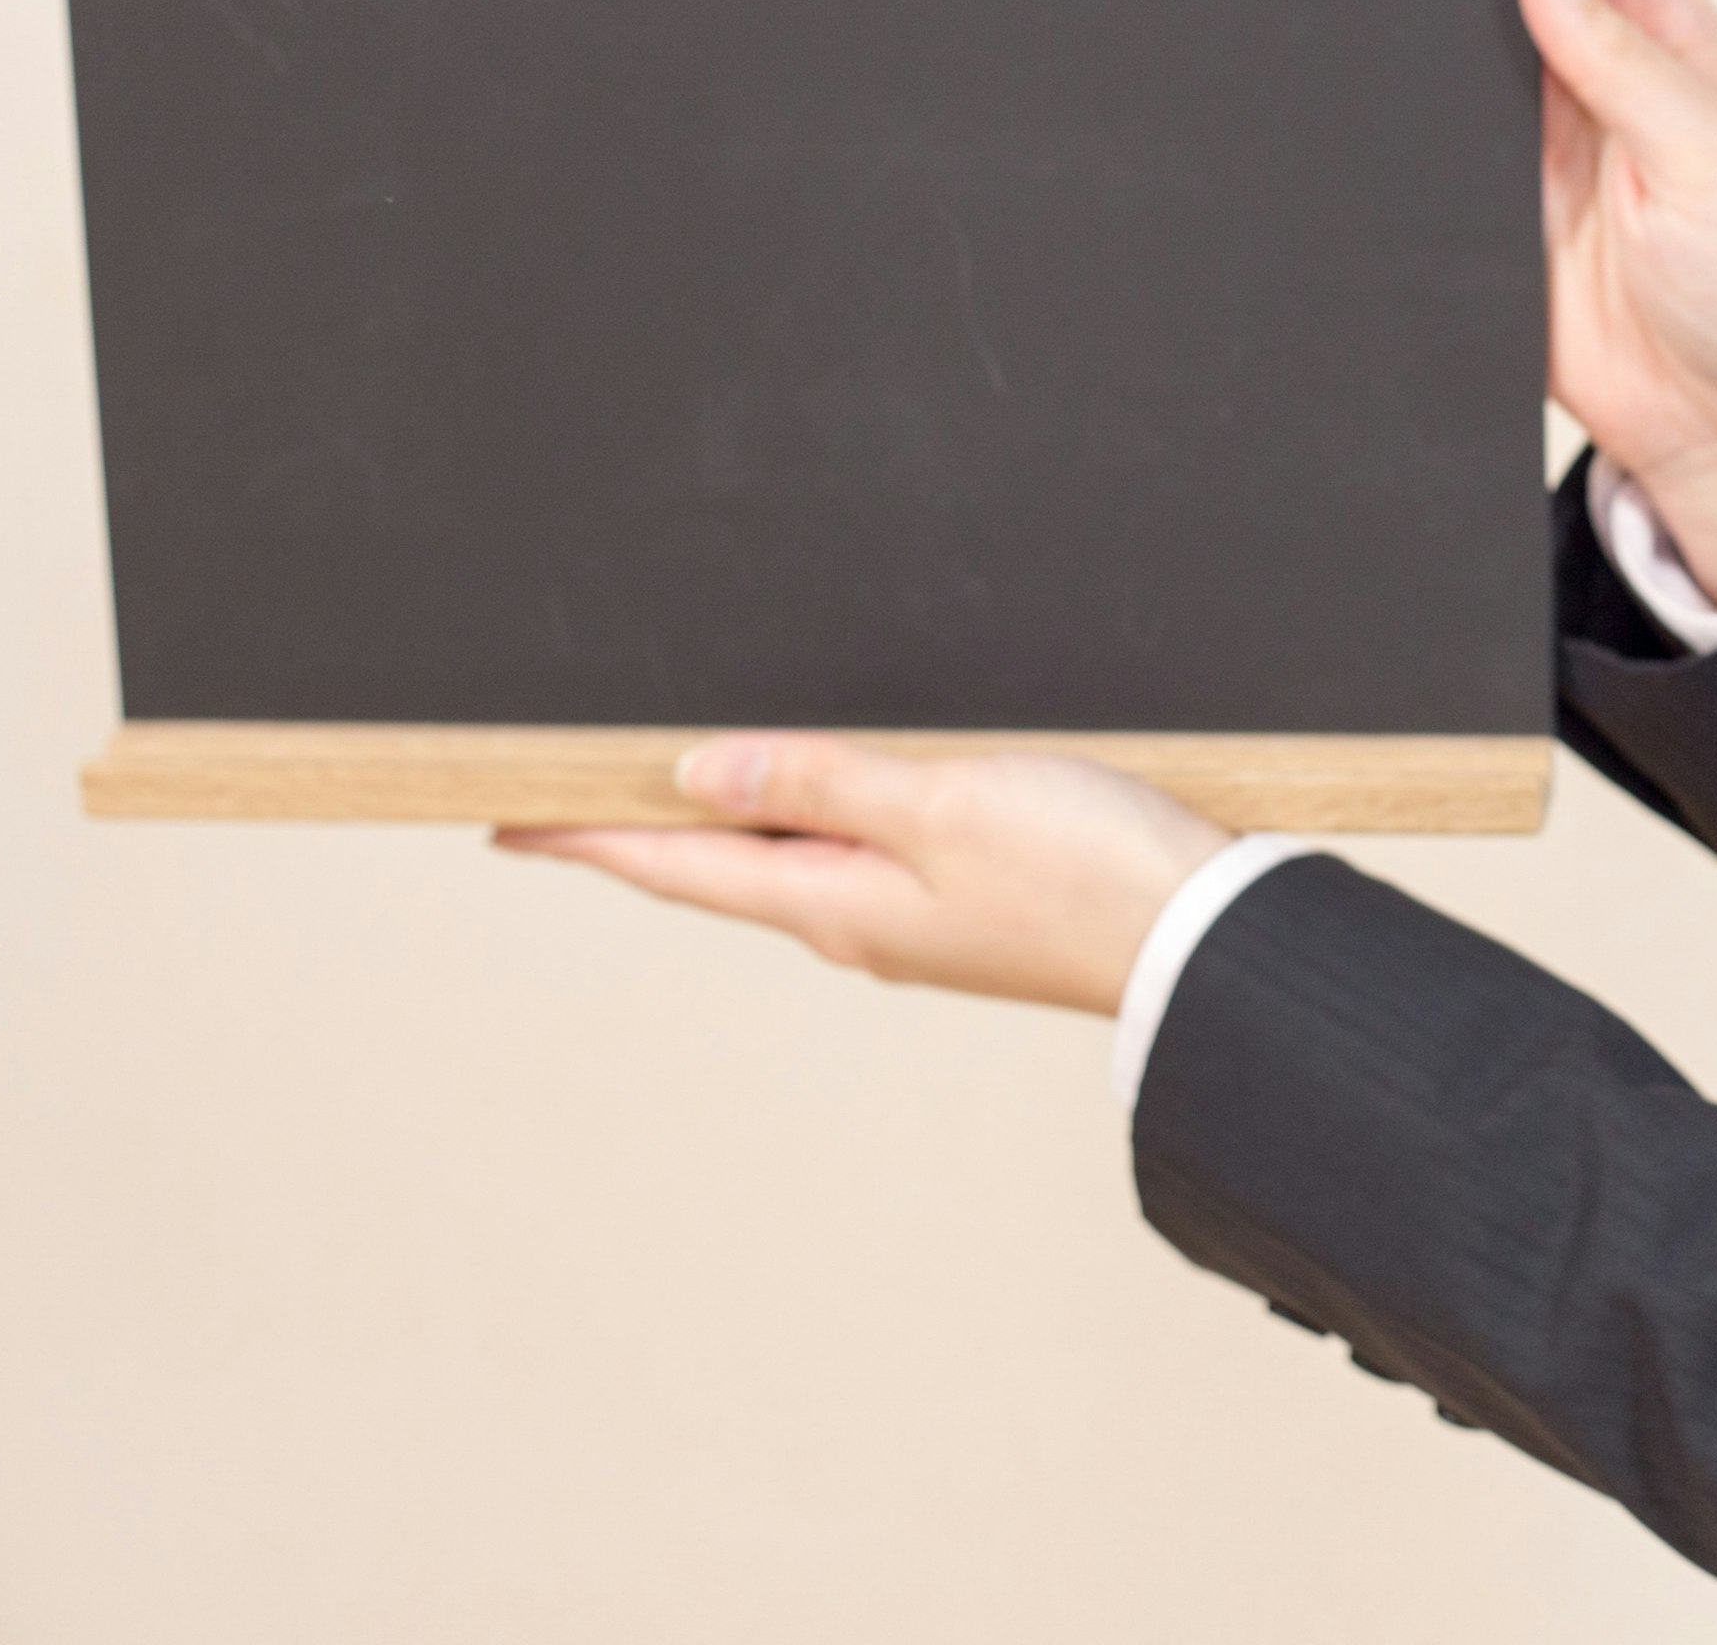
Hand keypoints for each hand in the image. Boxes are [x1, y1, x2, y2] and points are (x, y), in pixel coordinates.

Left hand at [494, 736, 1232, 1013]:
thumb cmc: (1090, 872)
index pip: (679, 865)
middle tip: (571, 787)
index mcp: (837, 905)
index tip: (508, 820)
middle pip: (726, 865)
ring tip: (674, 781)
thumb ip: (821, 783)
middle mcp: (862, 923)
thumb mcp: (943, 805)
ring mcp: (918, 920)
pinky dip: (815, 816)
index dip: (588, 835)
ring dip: (731, 818)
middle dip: (647, 824)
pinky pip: (861, 854)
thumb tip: (697, 775)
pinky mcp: (974, 904)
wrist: (1208, 940)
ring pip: (794, 859)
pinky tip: (822, 790)